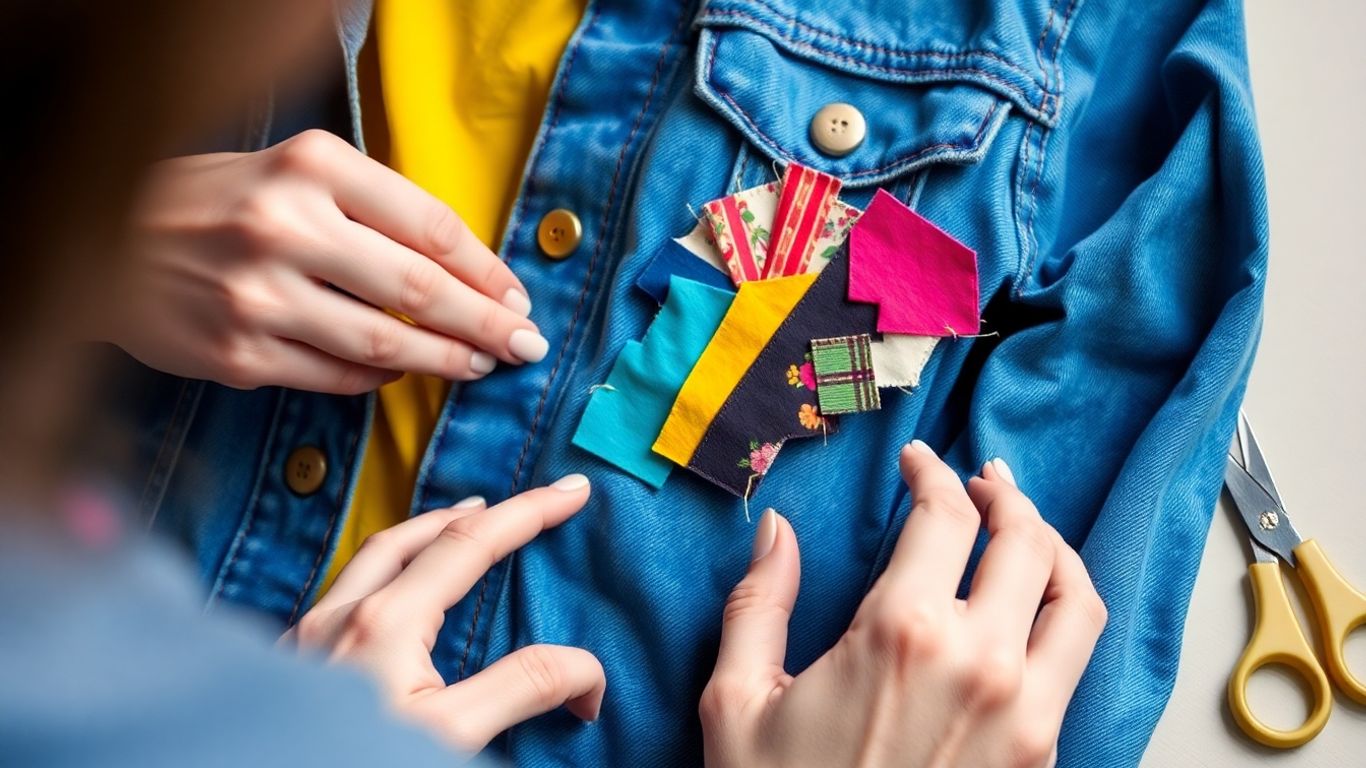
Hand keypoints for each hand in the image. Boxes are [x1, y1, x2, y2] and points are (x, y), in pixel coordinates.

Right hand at [107, 129, 547, 393]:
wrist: (104, 233)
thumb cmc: (221, 199)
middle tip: (527, 345)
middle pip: (419, 289)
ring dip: (445, 360)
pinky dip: (380, 378)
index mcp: (311, 167)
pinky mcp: (237, 354)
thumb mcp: (297, 172)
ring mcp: (257, 298)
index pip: (430, 225)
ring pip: (384, 344)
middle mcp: (285, 229)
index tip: (519, 296)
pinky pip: (336, 377)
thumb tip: (469, 275)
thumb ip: (375, 210)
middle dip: (487, 325)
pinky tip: (404, 372)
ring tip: (482, 365)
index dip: (486, 269)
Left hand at [289, 475, 603, 753]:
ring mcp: (305, 639)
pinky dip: (384, 572)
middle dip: (470, 513)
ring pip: (369, 559)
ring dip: (421, 537)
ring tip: (458, 532)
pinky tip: (395, 598)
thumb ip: (522, 689)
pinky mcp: (291, 665)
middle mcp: (336, 616)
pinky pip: (343, 592)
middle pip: (411, 536)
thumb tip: (588, 674)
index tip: (572, 492)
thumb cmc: (354, 766)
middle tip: (515, 508)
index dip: (527, 512)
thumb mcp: (452, 733)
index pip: (469, 544)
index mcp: (383, 622)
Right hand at [701, 442, 1106, 767]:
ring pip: (1074, 596)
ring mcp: (1026, 710)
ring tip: (1025, 528)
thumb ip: (759, 604)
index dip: (932, 473)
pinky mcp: (1045, 754)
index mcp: (902, 631)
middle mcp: (980, 659)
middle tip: (980, 481)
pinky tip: (1037, 603)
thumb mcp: (738, 703)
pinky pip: (1079, 657)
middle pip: (1025, 540)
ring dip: (1053, 546)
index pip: (944, 516)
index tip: (919, 462)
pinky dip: (1067, 609)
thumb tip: (778, 535)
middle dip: (1004, 496)